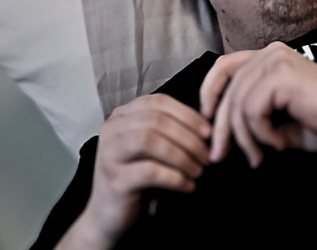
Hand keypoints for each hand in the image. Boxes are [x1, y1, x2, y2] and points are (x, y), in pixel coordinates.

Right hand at [81, 94, 210, 244]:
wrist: (108, 216)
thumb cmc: (137, 177)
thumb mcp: (152, 148)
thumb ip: (170, 130)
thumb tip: (207, 126)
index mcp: (122, 115)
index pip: (159, 101)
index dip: (188, 114)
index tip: (208, 132)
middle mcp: (112, 129)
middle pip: (157, 120)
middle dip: (188, 137)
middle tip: (206, 155)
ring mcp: (109, 154)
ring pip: (150, 141)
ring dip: (182, 156)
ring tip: (198, 170)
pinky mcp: (114, 180)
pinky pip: (150, 171)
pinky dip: (175, 178)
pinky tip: (188, 186)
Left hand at [200, 42, 316, 166]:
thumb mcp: (278, 119)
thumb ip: (251, 116)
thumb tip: (219, 134)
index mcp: (269, 57)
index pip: (224, 67)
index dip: (209, 93)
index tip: (206, 121)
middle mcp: (270, 53)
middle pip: (227, 90)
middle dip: (221, 128)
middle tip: (219, 156)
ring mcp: (275, 61)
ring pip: (237, 104)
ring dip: (246, 138)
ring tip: (261, 155)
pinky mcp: (281, 75)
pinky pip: (252, 111)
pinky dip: (261, 134)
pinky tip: (279, 142)